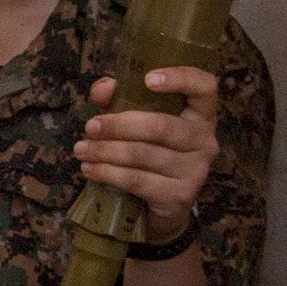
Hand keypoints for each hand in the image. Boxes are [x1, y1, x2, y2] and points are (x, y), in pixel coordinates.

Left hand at [76, 69, 219, 239]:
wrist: (166, 206)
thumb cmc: (152, 152)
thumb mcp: (139, 120)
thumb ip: (121, 98)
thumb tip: (102, 89)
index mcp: (201, 114)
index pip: (205, 87)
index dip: (180, 78)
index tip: (147, 79)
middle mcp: (204, 140)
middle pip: (160, 126)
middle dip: (118, 125)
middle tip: (90, 127)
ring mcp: (195, 170)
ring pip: (143, 155)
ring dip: (106, 151)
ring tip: (81, 150)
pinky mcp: (179, 196)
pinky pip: (137, 180)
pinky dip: (108, 174)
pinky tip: (90, 169)